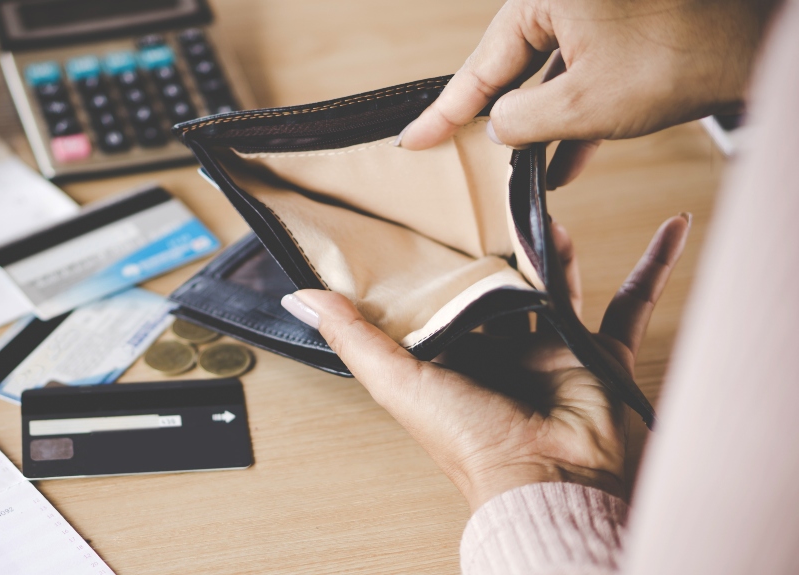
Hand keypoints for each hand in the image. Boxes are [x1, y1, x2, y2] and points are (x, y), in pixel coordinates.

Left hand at [280, 215, 689, 509]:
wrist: (550, 481)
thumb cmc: (471, 441)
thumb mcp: (398, 381)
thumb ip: (353, 336)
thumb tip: (300, 295)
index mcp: (451, 356)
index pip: (442, 296)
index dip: (437, 258)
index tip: (429, 212)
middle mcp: (500, 351)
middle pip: (500, 284)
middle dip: (497, 244)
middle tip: (490, 194)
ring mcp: (553, 350)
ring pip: (557, 283)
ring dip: (555, 245)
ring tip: (546, 200)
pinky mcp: (598, 353)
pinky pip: (631, 302)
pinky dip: (653, 266)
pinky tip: (671, 227)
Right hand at [400, 0, 775, 188]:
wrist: (754, 47)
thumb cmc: (677, 57)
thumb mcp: (580, 103)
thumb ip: (520, 118)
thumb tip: (495, 126)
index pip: (480, 64)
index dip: (444, 111)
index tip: (413, 140)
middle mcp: (562, 0)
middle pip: (509, 66)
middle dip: (492, 117)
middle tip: (450, 150)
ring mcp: (594, 15)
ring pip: (547, 77)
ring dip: (536, 126)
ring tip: (516, 170)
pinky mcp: (621, 34)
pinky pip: (580, 78)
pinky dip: (571, 118)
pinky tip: (563, 163)